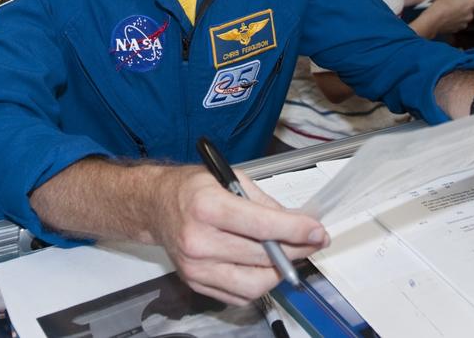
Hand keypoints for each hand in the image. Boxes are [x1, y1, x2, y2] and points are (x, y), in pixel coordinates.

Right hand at [147, 166, 327, 306]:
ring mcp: (196, 266)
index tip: (317, 232)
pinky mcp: (196, 283)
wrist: (156, 206)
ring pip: (254, 283)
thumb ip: (264, 203)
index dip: (296, 230)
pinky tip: (264, 266)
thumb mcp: (230, 178)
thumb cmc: (192, 189)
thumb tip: (297, 224)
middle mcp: (198, 240)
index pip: (262, 226)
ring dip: (279, 272)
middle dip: (295, 249)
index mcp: (207, 206)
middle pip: (261, 256)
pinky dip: (259, 283)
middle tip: (311, 241)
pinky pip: (239, 295)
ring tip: (288, 256)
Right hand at [419, 0, 473, 35]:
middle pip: (471, 9)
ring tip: (448, 11)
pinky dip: (454, 21)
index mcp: (469, 4)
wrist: (432, 22)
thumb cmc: (440, 7)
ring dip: (459, 14)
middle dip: (465, 7)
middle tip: (456, 4)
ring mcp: (464, 23)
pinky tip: (446, 18)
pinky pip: (459, 23)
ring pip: (464, 17)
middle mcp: (469, 15)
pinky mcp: (458, 29)